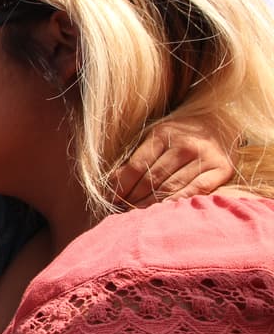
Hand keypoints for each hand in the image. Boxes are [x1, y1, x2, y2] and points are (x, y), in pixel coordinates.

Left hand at [113, 117, 235, 206]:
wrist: (217, 120)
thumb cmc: (178, 133)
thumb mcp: (153, 136)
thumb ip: (135, 157)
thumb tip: (113, 184)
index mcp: (163, 134)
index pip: (137, 166)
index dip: (121, 185)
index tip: (111, 198)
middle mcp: (185, 145)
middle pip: (152, 180)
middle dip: (133, 198)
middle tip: (122, 209)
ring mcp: (205, 158)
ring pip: (171, 188)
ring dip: (151, 204)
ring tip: (137, 213)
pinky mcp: (221, 169)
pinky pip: (195, 191)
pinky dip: (177, 202)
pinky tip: (164, 211)